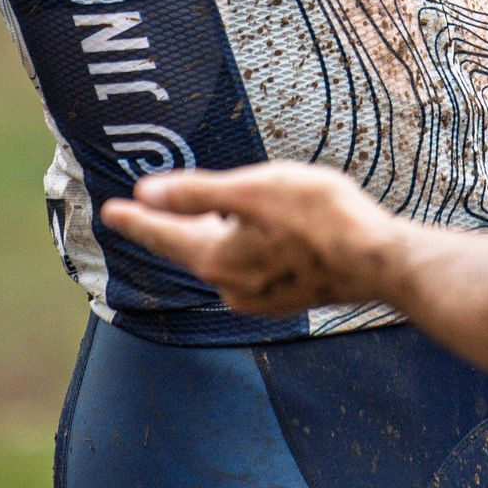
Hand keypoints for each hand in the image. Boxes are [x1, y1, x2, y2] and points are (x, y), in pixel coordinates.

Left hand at [102, 163, 403, 318]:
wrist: (377, 261)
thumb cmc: (319, 217)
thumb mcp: (253, 190)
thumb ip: (197, 193)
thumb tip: (145, 193)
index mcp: (216, 257)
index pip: (162, 234)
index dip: (135, 218)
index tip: (110, 211)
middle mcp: (231, 284)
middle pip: (194, 246)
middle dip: (179, 224)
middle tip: (159, 205)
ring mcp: (260, 296)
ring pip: (227, 256)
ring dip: (222, 234)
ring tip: (229, 210)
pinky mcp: (287, 297)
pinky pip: (254, 267)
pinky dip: (251, 247)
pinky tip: (270, 232)